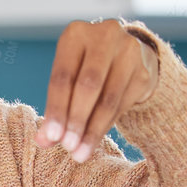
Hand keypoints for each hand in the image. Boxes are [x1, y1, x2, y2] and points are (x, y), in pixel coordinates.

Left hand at [35, 19, 159, 163]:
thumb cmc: (83, 69)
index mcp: (75, 34)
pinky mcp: (144, 71)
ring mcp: (128, 51)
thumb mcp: (66, 81)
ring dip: (93, 130)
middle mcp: (104, 36)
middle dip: (76, 120)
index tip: (52, 137)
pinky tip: (94, 141)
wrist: (125, 56)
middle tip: (67, 147)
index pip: (63, 76)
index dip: (56, 109)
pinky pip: (122, 104)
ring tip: (80, 153)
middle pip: (88, 85)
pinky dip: (106, 126)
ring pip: (108, 98)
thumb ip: (54, 109)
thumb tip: (43, 141)